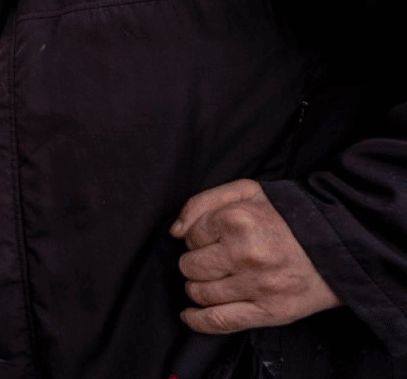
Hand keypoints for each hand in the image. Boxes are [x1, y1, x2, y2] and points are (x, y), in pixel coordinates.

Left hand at [171, 179, 341, 333]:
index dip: (198, 237)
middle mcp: (245, 254)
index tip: (213, 238)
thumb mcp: (248, 192)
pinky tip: (189, 315)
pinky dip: (198, 321)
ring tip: (213, 280)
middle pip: (190, 266)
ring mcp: (257, 285)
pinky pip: (220, 321)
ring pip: (200, 293)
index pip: (190, 236)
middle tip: (213, 259)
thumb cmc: (289, 217)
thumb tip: (175, 231)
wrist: (339, 246)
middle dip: (195, 263)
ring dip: (198, 287)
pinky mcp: (269, 312)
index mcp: (238, 220)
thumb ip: (202, 203)